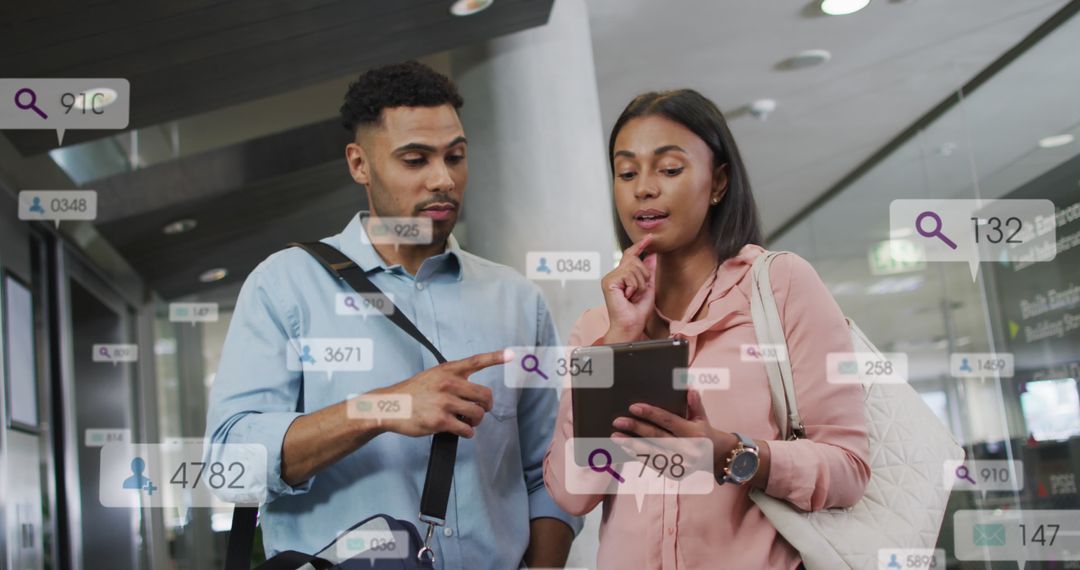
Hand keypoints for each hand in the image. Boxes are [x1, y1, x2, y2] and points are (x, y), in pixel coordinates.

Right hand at [369, 349, 509, 438]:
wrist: (390, 406)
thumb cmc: (412, 393)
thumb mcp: (432, 376)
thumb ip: (452, 379)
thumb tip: (472, 392)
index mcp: (447, 370)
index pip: (476, 361)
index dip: (495, 357)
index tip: (511, 355)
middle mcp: (448, 384)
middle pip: (484, 394)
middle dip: (486, 405)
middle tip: (482, 410)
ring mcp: (445, 402)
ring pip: (478, 413)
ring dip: (476, 421)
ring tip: (468, 422)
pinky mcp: (441, 420)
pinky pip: (466, 429)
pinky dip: (467, 432)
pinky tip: (461, 430)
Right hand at [601, 234, 656, 343]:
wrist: (631, 325)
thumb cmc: (637, 312)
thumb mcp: (648, 288)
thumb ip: (648, 272)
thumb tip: (651, 256)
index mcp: (621, 276)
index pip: (630, 256)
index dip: (640, 246)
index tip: (649, 238)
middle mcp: (614, 275)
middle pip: (635, 260)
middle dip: (643, 276)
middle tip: (638, 292)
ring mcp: (610, 278)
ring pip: (633, 268)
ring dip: (639, 284)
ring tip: (633, 296)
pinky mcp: (609, 282)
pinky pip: (629, 275)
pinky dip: (634, 287)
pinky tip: (628, 296)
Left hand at [610, 389, 736, 478]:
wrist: (717, 457)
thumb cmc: (704, 431)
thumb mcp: (702, 416)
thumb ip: (694, 402)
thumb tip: (686, 386)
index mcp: (694, 433)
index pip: (669, 421)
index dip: (651, 414)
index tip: (633, 407)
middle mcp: (688, 449)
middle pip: (657, 437)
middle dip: (636, 428)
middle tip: (618, 422)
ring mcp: (681, 464)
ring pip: (652, 453)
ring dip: (632, 445)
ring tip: (615, 437)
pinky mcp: (675, 474)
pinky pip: (653, 464)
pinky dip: (638, 456)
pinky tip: (626, 448)